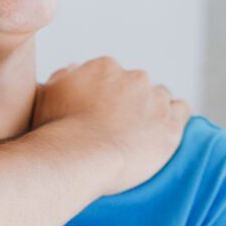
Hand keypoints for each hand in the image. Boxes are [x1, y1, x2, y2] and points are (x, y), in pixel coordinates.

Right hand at [33, 57, 191, 194]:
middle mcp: (133, 77)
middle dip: (129, 103)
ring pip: (159, 97)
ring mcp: (155, 99)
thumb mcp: (45, 96)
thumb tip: (72, 69)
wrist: (78, 158)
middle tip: (114, 128)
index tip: (97, 115)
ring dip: (151, 111)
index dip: (105, 96)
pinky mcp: (171, 123)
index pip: (112, 76)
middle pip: (137, 85)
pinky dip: (173, 118)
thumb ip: (61, 78)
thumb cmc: (56, 131)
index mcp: (104, 68)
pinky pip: (181, 110)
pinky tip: (159, 132)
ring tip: (137, 134)